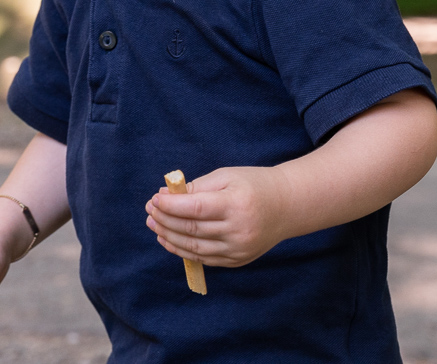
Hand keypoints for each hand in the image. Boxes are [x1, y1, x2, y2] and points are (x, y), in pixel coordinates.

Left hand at [144, 166, 290, 267]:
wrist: (287, 206)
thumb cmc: (254, 184)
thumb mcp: (227, 176)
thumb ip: (197, 187)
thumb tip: (165, 196)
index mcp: (236, 204)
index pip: (195, 208)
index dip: (171, 205)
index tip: (155, 198)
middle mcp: (238, 230)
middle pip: (192, 229)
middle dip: (165, 220)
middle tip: (150, 211)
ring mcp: (239, 249)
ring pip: (195, 248)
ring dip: (169, 237)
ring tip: (154, 225)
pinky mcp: (238, 260)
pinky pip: (204, 258)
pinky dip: (184, 250)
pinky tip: (169, 240)